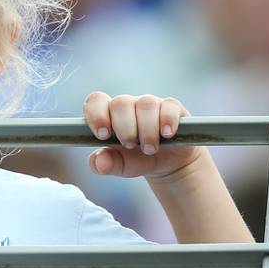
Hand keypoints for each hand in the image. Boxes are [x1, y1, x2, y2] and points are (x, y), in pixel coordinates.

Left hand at [82, 92, 202, 180]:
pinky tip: (167, 134)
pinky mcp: (172, 108)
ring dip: (147, 129)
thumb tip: (99, 162)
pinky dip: (167, 120)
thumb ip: (106, 164)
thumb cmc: (137, 160)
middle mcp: (129, 105)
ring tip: (150, 149)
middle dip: (124, 127)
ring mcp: (151, 104)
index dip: (96, 114)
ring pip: (146, 104)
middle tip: (130, 146)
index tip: (103, 135)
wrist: (167, 166)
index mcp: (109, 115)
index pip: (96, 101)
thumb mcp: (121, 167)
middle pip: (121, 103)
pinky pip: (169, 106)